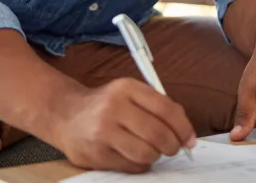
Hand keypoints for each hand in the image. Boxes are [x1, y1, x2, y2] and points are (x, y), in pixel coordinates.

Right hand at [53, 78, 196, 172]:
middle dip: (172, 145)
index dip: (183, 127)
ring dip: (155, 155)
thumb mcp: (130, 93)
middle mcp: (113, 108)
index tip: (189, 138)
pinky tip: (133, 155)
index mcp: (126, 88)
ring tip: (150, 149)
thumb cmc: (106, 105)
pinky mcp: (96, 155)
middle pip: (158, 134)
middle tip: (173, 147)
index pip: (166, 109)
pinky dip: (140, 165)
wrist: (66, 115)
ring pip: (146, 154)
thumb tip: (186, 132)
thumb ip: (158, 105)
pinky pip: (132, 167)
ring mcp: (102, 132)